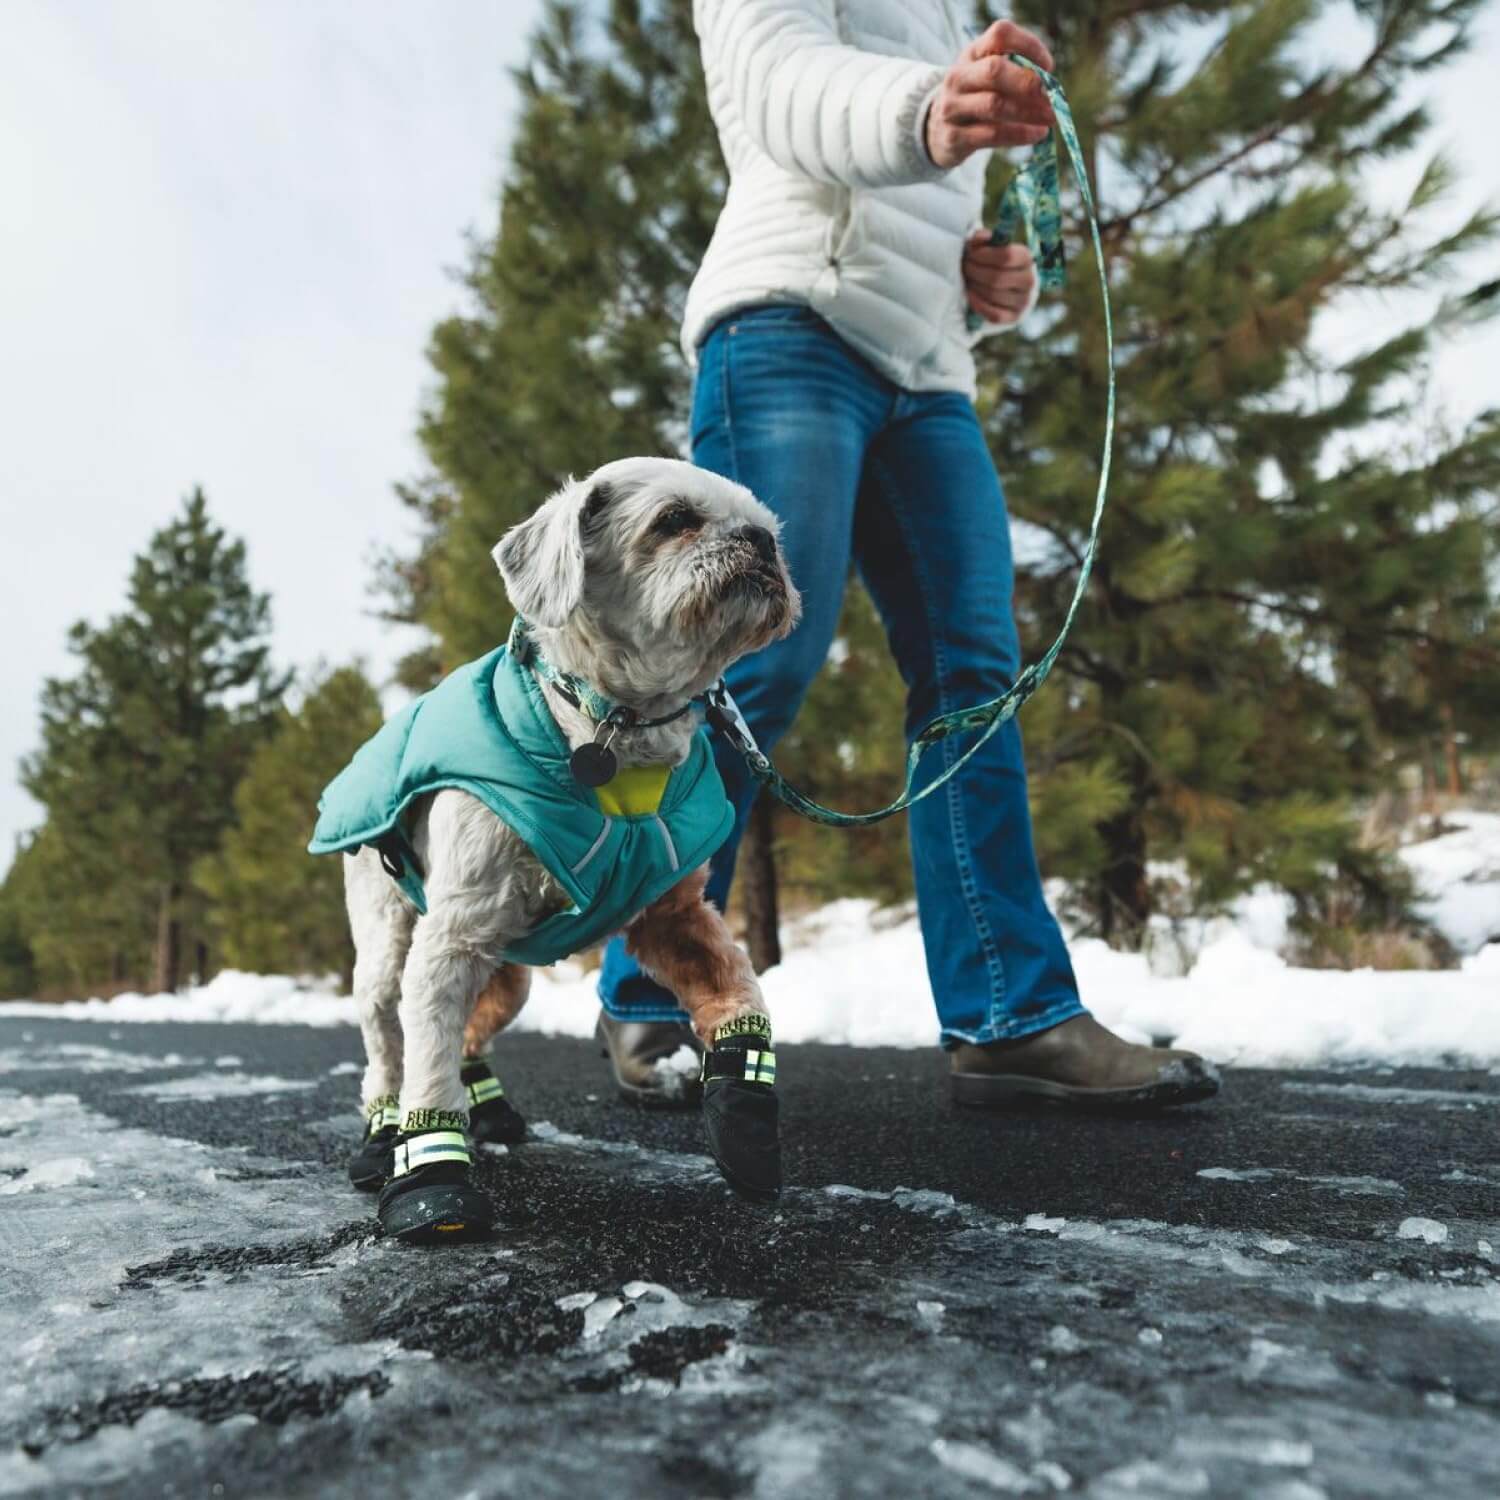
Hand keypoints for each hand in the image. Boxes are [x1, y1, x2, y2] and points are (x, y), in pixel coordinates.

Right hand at [924, 20, 1054, 170]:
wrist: (935, 131)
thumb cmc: (974, 98)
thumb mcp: (987, 76)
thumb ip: (1015, 73)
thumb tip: (1051, 86)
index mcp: (971, 53)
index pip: (1001, 34)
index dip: (1029, 45)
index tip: (1049, 67)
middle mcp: (958, 76)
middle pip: (995, 70)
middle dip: (1028, 82)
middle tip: (1052, 96)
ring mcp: (952, 107)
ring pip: (995, 105)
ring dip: (1029, 112)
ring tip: (1051, 118)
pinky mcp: (953, 137)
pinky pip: (992, 135)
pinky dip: (1019, 135)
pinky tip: (1037, 134)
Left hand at [962, 235, 1036, 324]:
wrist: (1001, 286)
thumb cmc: (991, 261)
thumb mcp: (987, 246)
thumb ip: (981, 239)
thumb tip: (977, 240)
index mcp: (1026, 258)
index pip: (1006, 256)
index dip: (984, 255)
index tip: (970, 254)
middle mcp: (1029, 280)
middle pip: (997, 277)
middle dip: (975, 271)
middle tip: (965, 267)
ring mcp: (1024, 301)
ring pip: (993, 295)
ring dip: (975, 286)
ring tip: (968, 280)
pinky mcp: (1014, 317)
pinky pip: (994, 314)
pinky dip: (979, 305)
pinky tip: (971, 295)